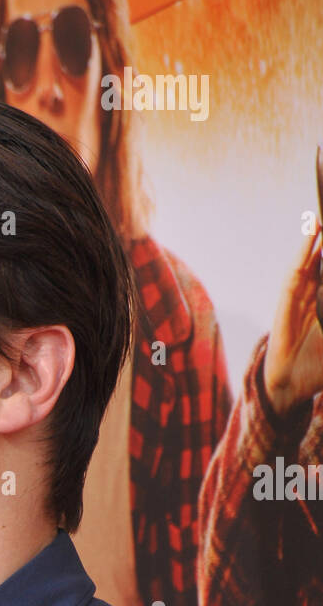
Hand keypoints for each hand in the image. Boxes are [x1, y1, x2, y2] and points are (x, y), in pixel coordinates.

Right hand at [263, 222, 322, 417]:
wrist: (291, 388)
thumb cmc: (317, 367)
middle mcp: (313, 296)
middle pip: (322, 260)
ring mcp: (298, 299)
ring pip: (310, 262)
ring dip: (315, 239)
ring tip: (321, 218)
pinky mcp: (285, 305)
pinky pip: (294, 275)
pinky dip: (302, 255)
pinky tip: (310, 238)